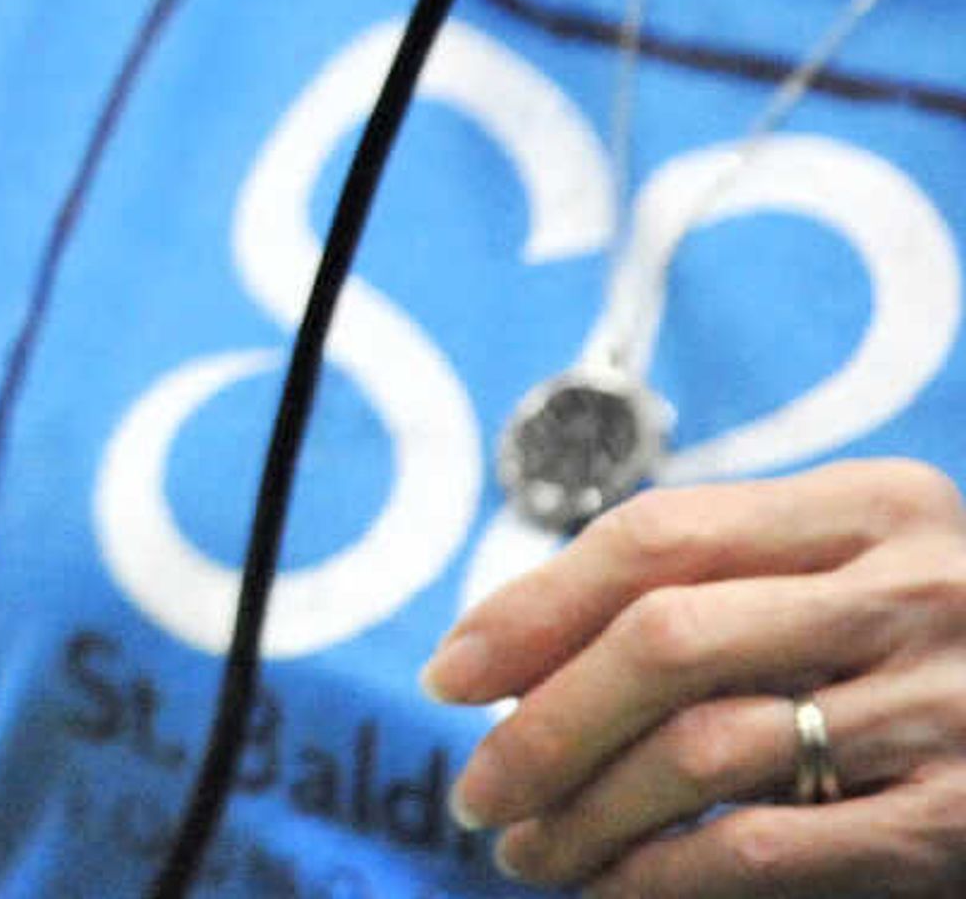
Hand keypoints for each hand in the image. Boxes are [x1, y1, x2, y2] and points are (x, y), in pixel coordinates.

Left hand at [428, 459, 965, 891]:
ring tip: (525, 846)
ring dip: (583, 808)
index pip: (657, 536)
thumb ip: (728, 577)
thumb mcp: (866, 566)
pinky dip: (662, 876)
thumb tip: (516, 642)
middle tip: (476, 784)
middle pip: (663, 639)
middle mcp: (912, 590)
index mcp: (874, 505)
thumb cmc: (954, 641)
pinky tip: (612, 887)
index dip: (532, 603)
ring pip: (701, 750)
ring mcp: (941, 707)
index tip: (451, 670)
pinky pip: (765, 850)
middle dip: (541, 720)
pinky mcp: (956, 822)